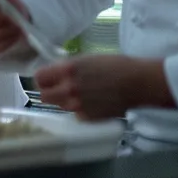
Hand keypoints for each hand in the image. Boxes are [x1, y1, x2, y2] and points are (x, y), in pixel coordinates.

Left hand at [35, 55, 173, 119]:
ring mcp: (78, 105)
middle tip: (59, 89)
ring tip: (81, 94)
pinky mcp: (88, 118)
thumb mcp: (86, 59)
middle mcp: (69, 89)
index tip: (48, 79)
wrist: (138, 83)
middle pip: (44, 96)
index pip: (39, 78)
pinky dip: (80, 110)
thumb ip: (66, 67)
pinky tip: (93, 102)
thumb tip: (52, 73)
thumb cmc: (115, 66)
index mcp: (67, 70)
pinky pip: (75, 114)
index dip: (43, 78)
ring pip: (60, 105)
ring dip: (65, 101)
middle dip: (49, 92)